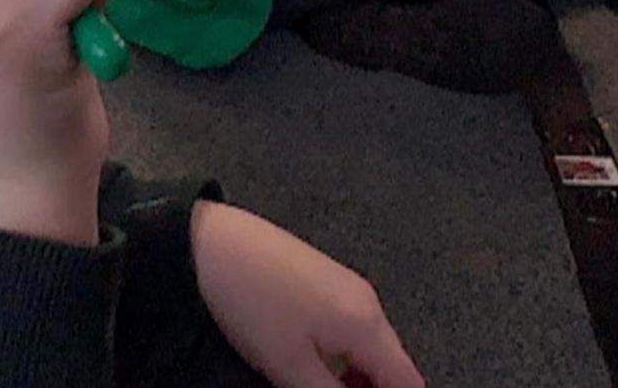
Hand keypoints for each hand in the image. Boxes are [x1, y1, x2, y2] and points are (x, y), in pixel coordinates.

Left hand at [192, 202, 423, 387]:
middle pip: (392, 363)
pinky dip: (342, 355)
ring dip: (356, 377)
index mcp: (367, 323)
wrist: (209, 243)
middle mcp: (367, 300)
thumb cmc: (252, 305)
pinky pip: (349, 327)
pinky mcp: (323, 278)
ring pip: (369, 346)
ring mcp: (345, 285)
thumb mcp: (290, 367)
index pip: (408, 380)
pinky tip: (313, 365)